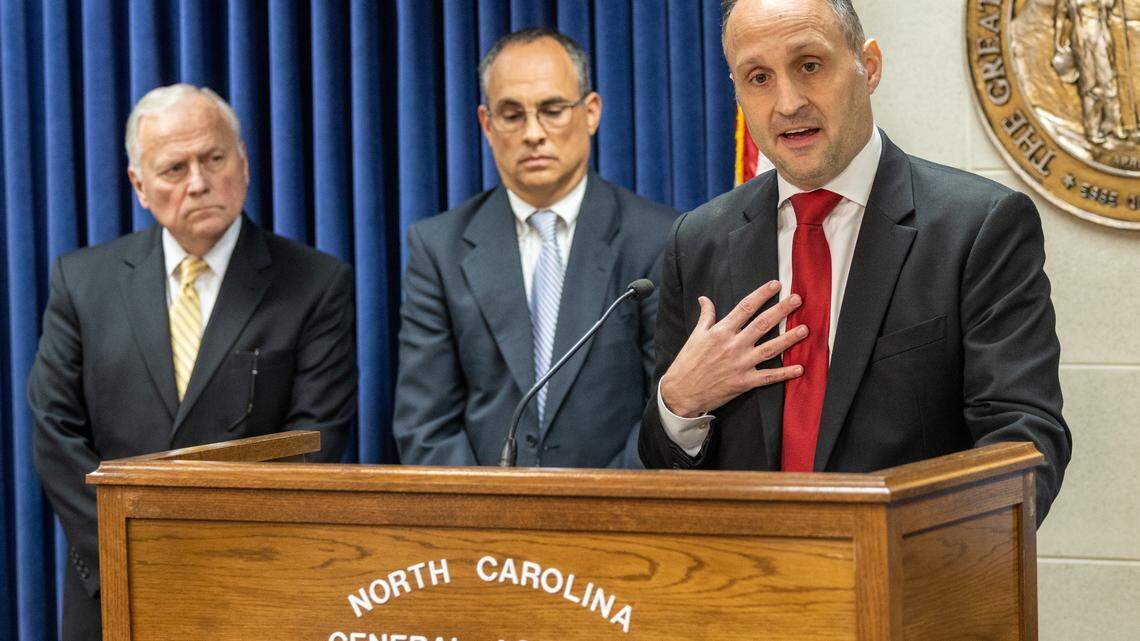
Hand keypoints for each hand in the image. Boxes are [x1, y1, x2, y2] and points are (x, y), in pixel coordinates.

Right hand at [660, 281, 806, 417]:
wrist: (681, 392)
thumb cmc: (687, 363)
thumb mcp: (695, 336)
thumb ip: (705, 317)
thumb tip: (704, 298)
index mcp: (721, 331)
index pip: (745, 307)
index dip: (762, 294)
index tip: (776, 285)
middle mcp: (733, 345)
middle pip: (762, 324)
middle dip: (781, 310)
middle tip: (798, 299)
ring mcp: (740, 364)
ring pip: (770, 348)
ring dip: (789, 338)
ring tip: (805, 329)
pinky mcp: (744, 382)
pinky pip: (768, 376)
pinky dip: (785, 373)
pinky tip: (800, 368)